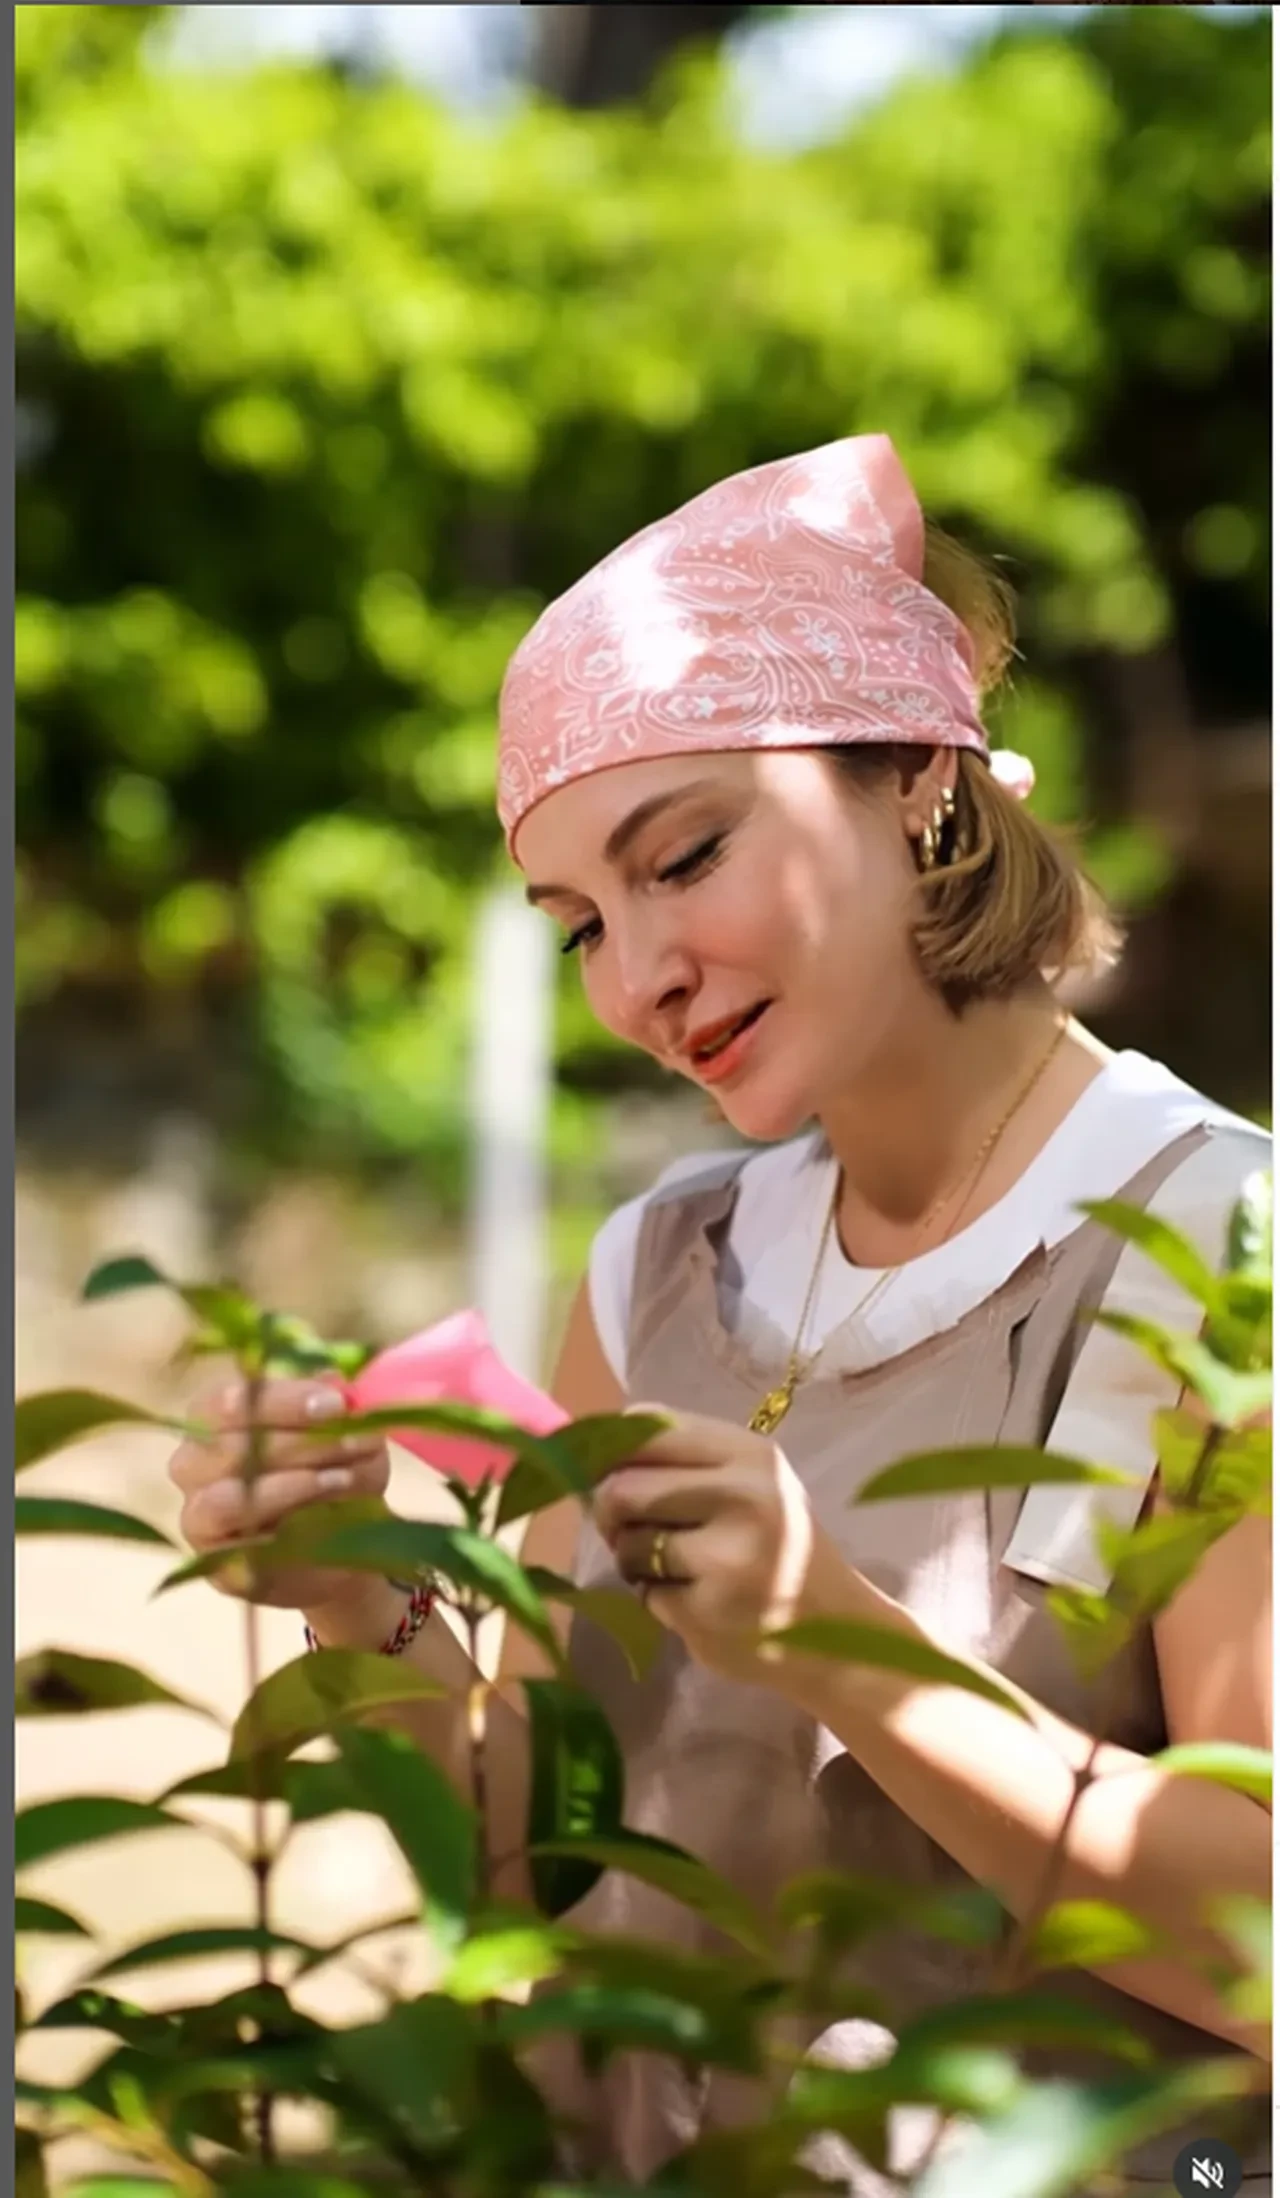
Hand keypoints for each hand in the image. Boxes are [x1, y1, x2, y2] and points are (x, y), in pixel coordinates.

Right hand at [168, 1377, 390, 1611]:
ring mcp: (197, 1514)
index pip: (228, 1399)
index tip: (337, 1404)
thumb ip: (340, 1409)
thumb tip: (332, 1379)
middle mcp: (193, 1461)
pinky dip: (285, 1529)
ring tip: (343, 1480)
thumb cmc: (340, 1474)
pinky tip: (323, 1519)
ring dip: (293, 1484)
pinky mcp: (213, 1561)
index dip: (283, 1399)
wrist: (344, 1546)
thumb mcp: (352, 1436)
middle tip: (353, 1443)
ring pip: (228, 1496)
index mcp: (215, 1417)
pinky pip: (237, 1548)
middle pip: (230, 1445)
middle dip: (300, 1442)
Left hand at [591, 1407, 851, 1686]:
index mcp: (749, 1454)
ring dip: (635, 1561)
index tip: (609, 1473)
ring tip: (678, 1569)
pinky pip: (644, 1594)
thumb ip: (684, 1463)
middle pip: (622, 1488)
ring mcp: (726, 1557)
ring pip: (628, 1544)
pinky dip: (658, 1599)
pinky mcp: (707, 1611)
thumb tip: (591, 1456)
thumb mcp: (750, 1484)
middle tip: (631, 1530)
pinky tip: (698, 1601)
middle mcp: (742, 1495)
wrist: (835, 1632)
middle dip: (611, 1515)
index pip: (647, 1428)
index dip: (610, 1451)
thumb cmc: (780, 1547)